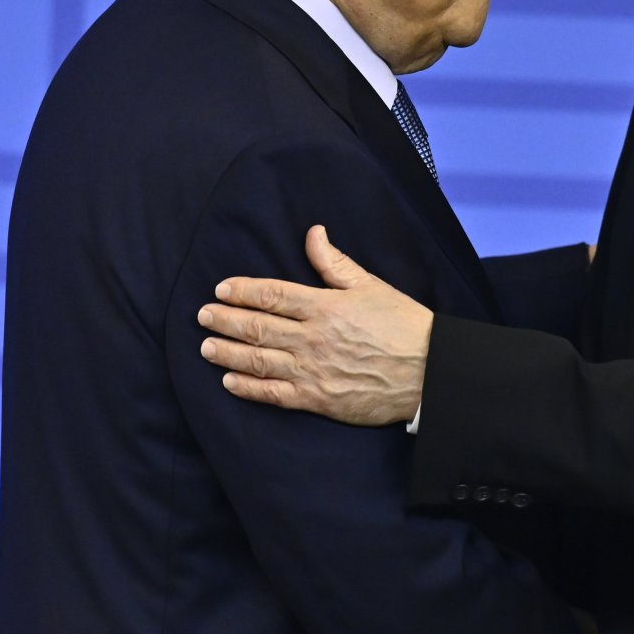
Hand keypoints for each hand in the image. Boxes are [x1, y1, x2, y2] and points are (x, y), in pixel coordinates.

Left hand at [197, 226, 433, 424]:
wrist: (430, 371)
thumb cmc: (404, 325)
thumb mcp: (370, 285)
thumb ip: (335, 263)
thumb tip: (313, 233)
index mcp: (324, 306)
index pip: (272, 295)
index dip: (242, 291)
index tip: (222, 289)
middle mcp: (312, 338)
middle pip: (257, 327)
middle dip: (225, 320)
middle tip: (203, 316)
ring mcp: (312, 370)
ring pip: (259, 360)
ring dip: (228, 352)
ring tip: (206, 347)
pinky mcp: (317, 399)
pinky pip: (274, 394)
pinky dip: (248, 388)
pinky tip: (230, 381)